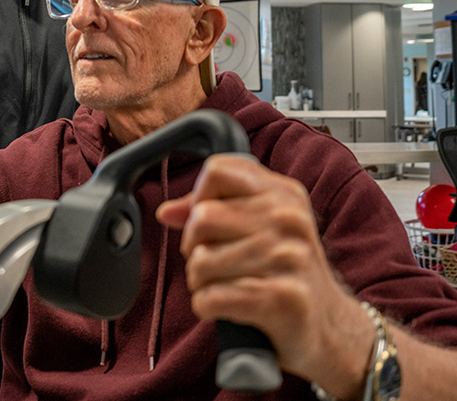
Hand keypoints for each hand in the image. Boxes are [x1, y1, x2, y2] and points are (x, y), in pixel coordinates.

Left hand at [156, 155, 372, 397]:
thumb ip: (214, 210)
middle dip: (193, 246)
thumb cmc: (287, 274)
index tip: (208, 222)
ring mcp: (289, 258)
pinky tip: (226, 308)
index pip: (217, 170)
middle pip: (201, 218)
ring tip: (223, 286)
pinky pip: (211, 297)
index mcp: (284, 193)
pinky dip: (207, 307)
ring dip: (200, 281)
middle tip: (212, 262)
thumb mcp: (261, 229)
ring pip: (200, 261)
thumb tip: (165, 211)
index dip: (199, 197)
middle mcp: (289, 219)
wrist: (334, 330)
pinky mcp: (282, 299)